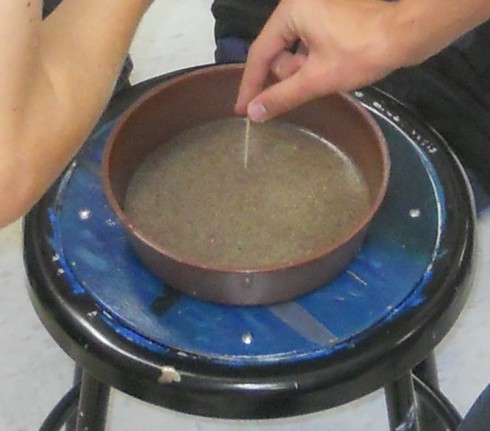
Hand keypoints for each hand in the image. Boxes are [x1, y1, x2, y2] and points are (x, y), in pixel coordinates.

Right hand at [235, 0, 489, 121]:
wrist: (408, 33)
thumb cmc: (361, 53)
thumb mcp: (317, 79)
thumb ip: (282, 96)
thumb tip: (253, 113)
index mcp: (291, 11)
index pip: (260, 54)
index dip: (250, 85)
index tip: (242, 109)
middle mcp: (299, 4)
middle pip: (277, 50)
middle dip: (288, 74)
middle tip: (306, 86)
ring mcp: (316, 7)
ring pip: (294, 49)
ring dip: (303, 70)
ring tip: (324, 77)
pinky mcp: (330, 14)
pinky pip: (308, 43)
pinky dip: (312, 61)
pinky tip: (328, 70)